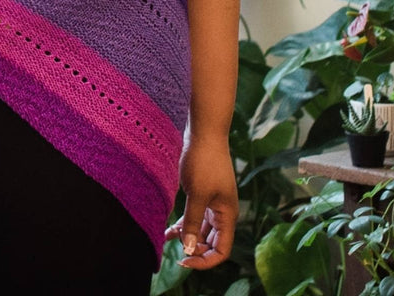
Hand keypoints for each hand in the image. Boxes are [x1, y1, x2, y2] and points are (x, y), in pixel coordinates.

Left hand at [164, 134, 236, 269]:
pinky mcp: (201, 192)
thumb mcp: (197, 195)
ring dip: (186, 235)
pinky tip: (169, 227)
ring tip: (166, 238)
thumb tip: (189, 249)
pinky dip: (183, 222)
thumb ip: (193, 222)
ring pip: (200, 229)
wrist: (204, 132)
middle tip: (174, 250)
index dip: (205, 261)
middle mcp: (222, 212)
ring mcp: (212, 202)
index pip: (222, 250)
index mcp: (227, 216)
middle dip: (194, 248)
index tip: (184, 260)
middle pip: (211, 242)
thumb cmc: (204, 162)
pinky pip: (194, 215)